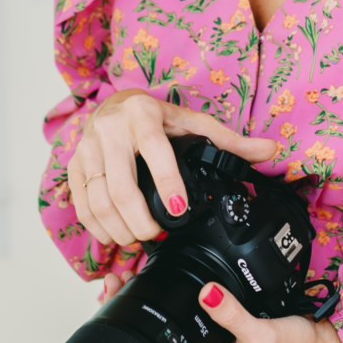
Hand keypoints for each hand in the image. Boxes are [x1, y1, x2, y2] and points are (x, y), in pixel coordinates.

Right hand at [68, 89, 277, 254]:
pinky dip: (97, 227)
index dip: (167, 182)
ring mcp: (87, 148)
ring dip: (118, 228)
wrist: (114, 103)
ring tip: (138, 239)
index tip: (180, 209)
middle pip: (119, 186)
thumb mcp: (193, 123)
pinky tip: (114, 236)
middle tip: (157, 236)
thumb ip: (230, 141)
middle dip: (139, 220)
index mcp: (143, 115)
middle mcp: (110, 129)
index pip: (154, 150)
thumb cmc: (156, 117)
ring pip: (97, 199)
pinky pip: (80, 203)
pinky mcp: (73, 165)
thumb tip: (270, 151)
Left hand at [98, 274, 342, 342]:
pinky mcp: (217, 330)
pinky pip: (185, 312)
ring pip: (166, 326)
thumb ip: (232, 315)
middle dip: (128, 313)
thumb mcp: (261, 334)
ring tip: (126, 273)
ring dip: (145, 302)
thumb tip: (204, 291)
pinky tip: (160, 275)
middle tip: (112, 281)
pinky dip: (168, 295)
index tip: (111, 304)